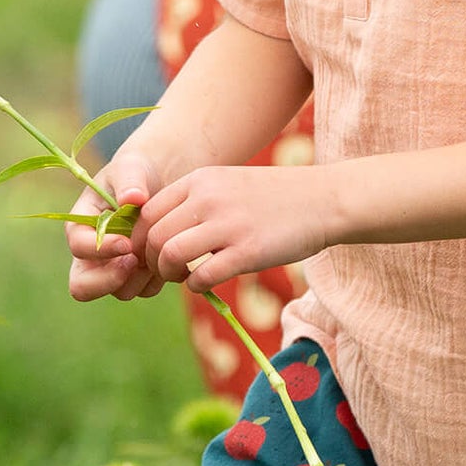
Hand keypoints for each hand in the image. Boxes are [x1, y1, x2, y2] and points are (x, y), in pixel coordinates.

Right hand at [66, 147, 165, 301]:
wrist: (160, 181)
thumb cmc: (137, 172)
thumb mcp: (130, 168)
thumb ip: (129, 181)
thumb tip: (133, 197)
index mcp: (81, 226)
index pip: (78, 247)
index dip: (100, 249)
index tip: (126, 243)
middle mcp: (92, 254)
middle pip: (83, 287)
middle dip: (109, 279)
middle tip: (136, 261)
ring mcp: (114, 268)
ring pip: (120, 291)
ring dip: (140, 278)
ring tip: (158, 252)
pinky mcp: (138, 275)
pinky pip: (145, 289)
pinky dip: (158, 278)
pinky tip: (169, 254)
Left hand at [136, 164, 337, 289]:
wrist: (325, 200)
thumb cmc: (276, 198)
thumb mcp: (229, 185)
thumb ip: (196, 202)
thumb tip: (162, 233)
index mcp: (201, 179)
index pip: (147, 211)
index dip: (141, 239)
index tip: (150, 253)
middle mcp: (209, 198)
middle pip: (153, 235)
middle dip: (151, 261)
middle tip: (165, 270)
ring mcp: (229, 224)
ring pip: (170, 254)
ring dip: (169, 274)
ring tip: (182, 277)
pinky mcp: (248, 251)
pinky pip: (202, 276)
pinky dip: (196, 286)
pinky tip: (205, 283)